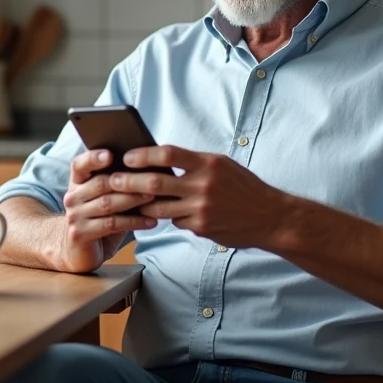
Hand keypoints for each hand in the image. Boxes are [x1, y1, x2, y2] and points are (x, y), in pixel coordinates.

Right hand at [56, 149, 157, 272]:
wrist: (77, 251)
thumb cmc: (98, 220)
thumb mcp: (103, 199)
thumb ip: (116, 185)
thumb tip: (147, 169)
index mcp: (76, 183)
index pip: (79, 165)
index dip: (93, 158)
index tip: (110, 154)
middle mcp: (72, 197)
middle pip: (100, 184)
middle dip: (128, 181)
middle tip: (151, 179)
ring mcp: (74, 216)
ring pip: (107, 204)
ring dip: (133, 200)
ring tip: (153, 197)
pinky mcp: (80, 234)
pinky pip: (111, 224)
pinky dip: (134, 222)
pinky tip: (150, 221)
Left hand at [109, 145, 293, 248]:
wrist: (271, 217)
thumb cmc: (244, 187)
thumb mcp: (222, 166)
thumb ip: (194, 163)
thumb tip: (161, 160)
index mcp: (208, 163)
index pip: (167, 154)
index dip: (143, 155)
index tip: (127, 156)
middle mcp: (203, 185)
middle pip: (155, 183)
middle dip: (129, 182)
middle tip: (112, 181)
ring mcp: (201, 209)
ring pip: (159, 208)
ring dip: (142, 205)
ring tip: (126, 201)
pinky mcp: (202, 228)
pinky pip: (177, 222)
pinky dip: (171, 218)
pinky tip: (168, 215)